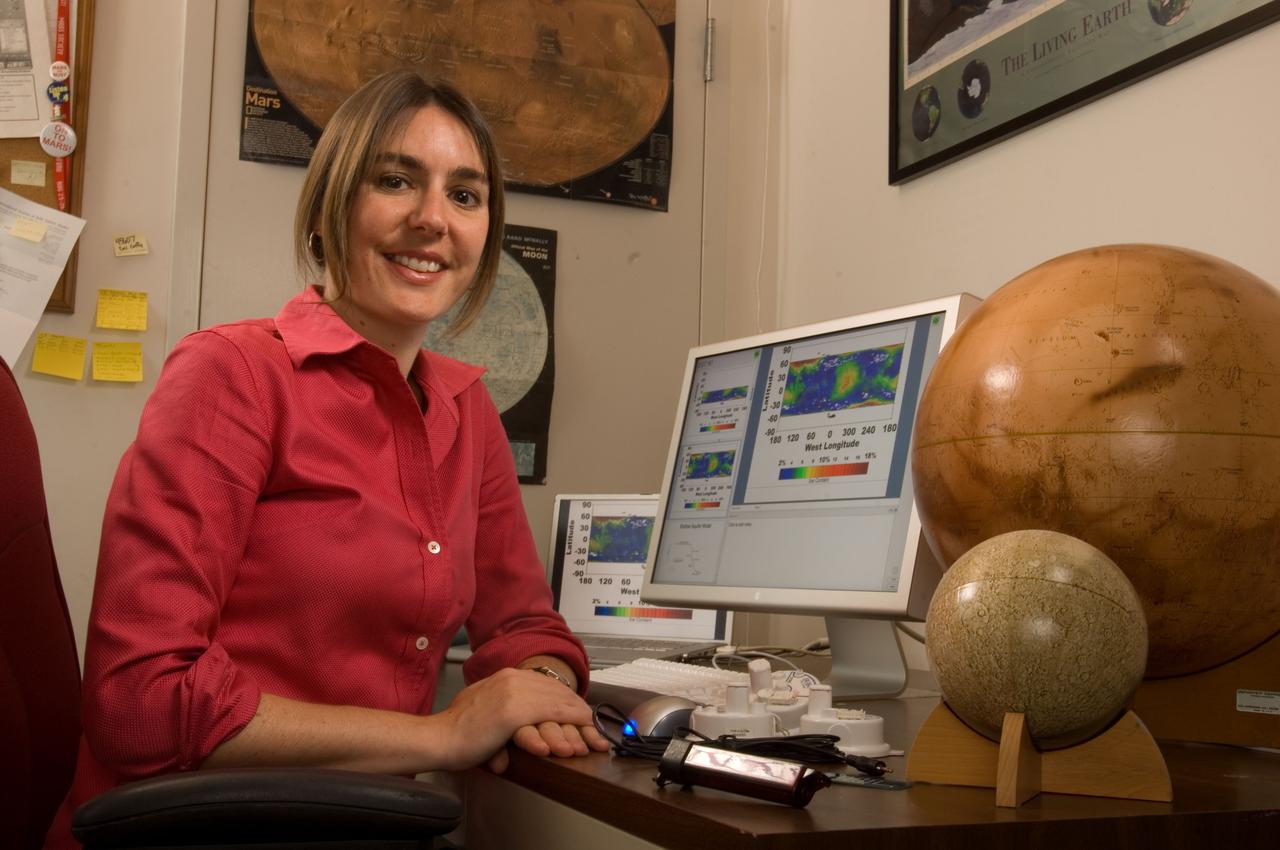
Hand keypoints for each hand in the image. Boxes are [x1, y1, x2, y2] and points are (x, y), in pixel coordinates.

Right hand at [430, 667, 593, 771]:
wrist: (439, 737)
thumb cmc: (458, 731)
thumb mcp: (486, 709)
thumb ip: (506, 711)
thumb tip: (518, 734)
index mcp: (506, 676)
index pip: (546, 685)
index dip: (568, 701)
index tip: (582, 716)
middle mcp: (512, 678)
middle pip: (557, 692)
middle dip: (579, 712)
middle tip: (596, 730)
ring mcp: (513, 692)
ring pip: (558, 702)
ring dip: (579, 721)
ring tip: (593, 736)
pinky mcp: (512, 711)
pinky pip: (550, 714)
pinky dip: (569, 723)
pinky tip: (580, 732)